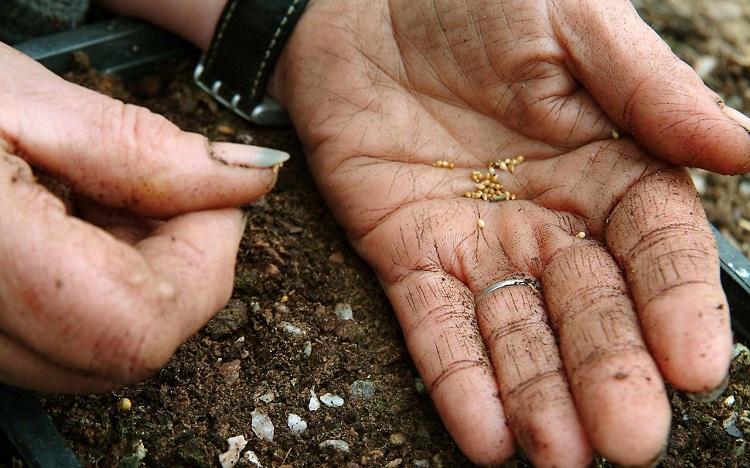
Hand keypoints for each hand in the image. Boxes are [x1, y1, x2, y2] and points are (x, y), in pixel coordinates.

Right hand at [0, 42, 287, 392]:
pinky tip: (76, 222)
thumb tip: (248, 180)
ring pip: (103, 351)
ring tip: (98, 196)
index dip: (203, 261)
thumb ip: (143, 150)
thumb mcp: (18, 99)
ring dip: (138, 274)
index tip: (214, 195)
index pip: (141, 328)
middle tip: (156, 189)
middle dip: (177, 264)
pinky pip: (65, 340)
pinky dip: (100, 285)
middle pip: (130, 348)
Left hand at [267, 1, 749, 465]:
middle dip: (608, 372)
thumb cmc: (473, 0)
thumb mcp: (571, 23)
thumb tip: (746, 151)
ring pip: (514, 330)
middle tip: (629, 439)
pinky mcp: (404, 254)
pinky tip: (484, 436)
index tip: (697, 363)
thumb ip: (648, 89)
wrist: (361, 4)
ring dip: (538, 395)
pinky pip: (434, 324)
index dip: (678, 304)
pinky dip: (456, 379)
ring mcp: (473, 242)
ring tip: (559, 456)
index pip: (654, 246)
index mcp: (604, 163)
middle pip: (588, 307)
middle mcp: (544, 217)